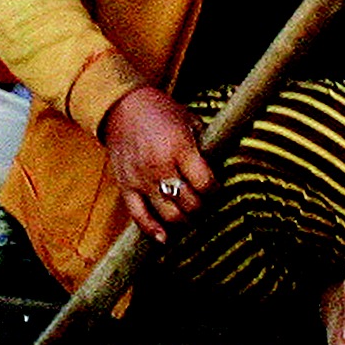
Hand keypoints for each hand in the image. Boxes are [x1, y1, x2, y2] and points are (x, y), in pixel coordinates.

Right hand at [102, 87, 217, 240]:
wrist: (123, 106)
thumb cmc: (162, 113)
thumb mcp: (190, 121)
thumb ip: (205, 148)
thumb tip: (221, 171)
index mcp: (179, 148)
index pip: (205, 184)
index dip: (215, 190)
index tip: (215, 187)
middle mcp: (159, 166)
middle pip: (190, 203)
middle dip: (201, 206)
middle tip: (203, 201)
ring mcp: (141, 178)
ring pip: (169, 215)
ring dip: (184, 220)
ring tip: (188, 214)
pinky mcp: (125, 186)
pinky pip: (139, 216)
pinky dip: (152, 230)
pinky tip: (165, 238)